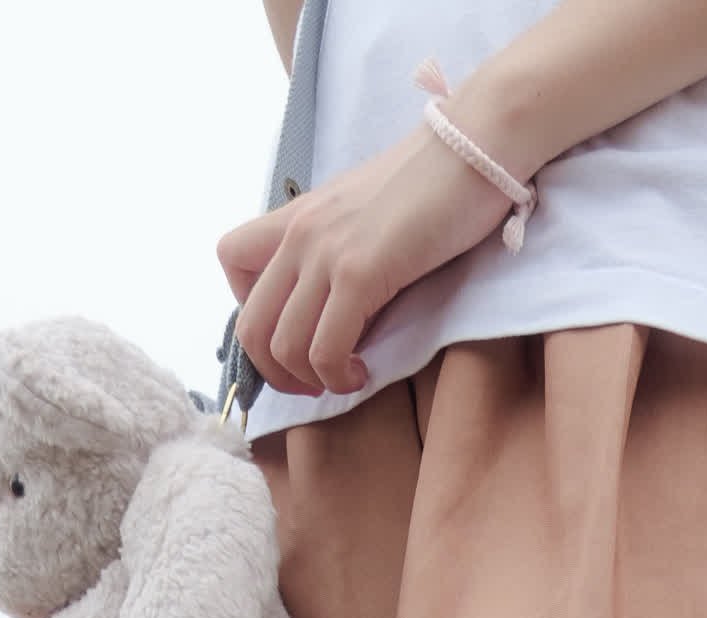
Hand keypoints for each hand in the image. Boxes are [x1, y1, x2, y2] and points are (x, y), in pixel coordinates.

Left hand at [217, 121, 512, 398]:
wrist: (475, 145)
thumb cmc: (435, 182)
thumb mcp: (367, 211)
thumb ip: (340, 246)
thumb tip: (337, 301)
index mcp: (299, 214)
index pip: (231, 259)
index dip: (253, 308)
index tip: (293, 328)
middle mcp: (300, 233)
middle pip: (250, 324)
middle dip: (275, 371)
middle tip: (313, 382)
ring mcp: (326, 252)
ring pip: (283, 345)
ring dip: (309, 380)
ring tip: (344, 378)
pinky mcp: (359, 272)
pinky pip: (325, 348)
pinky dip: (339, 376)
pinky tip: (362, 373)